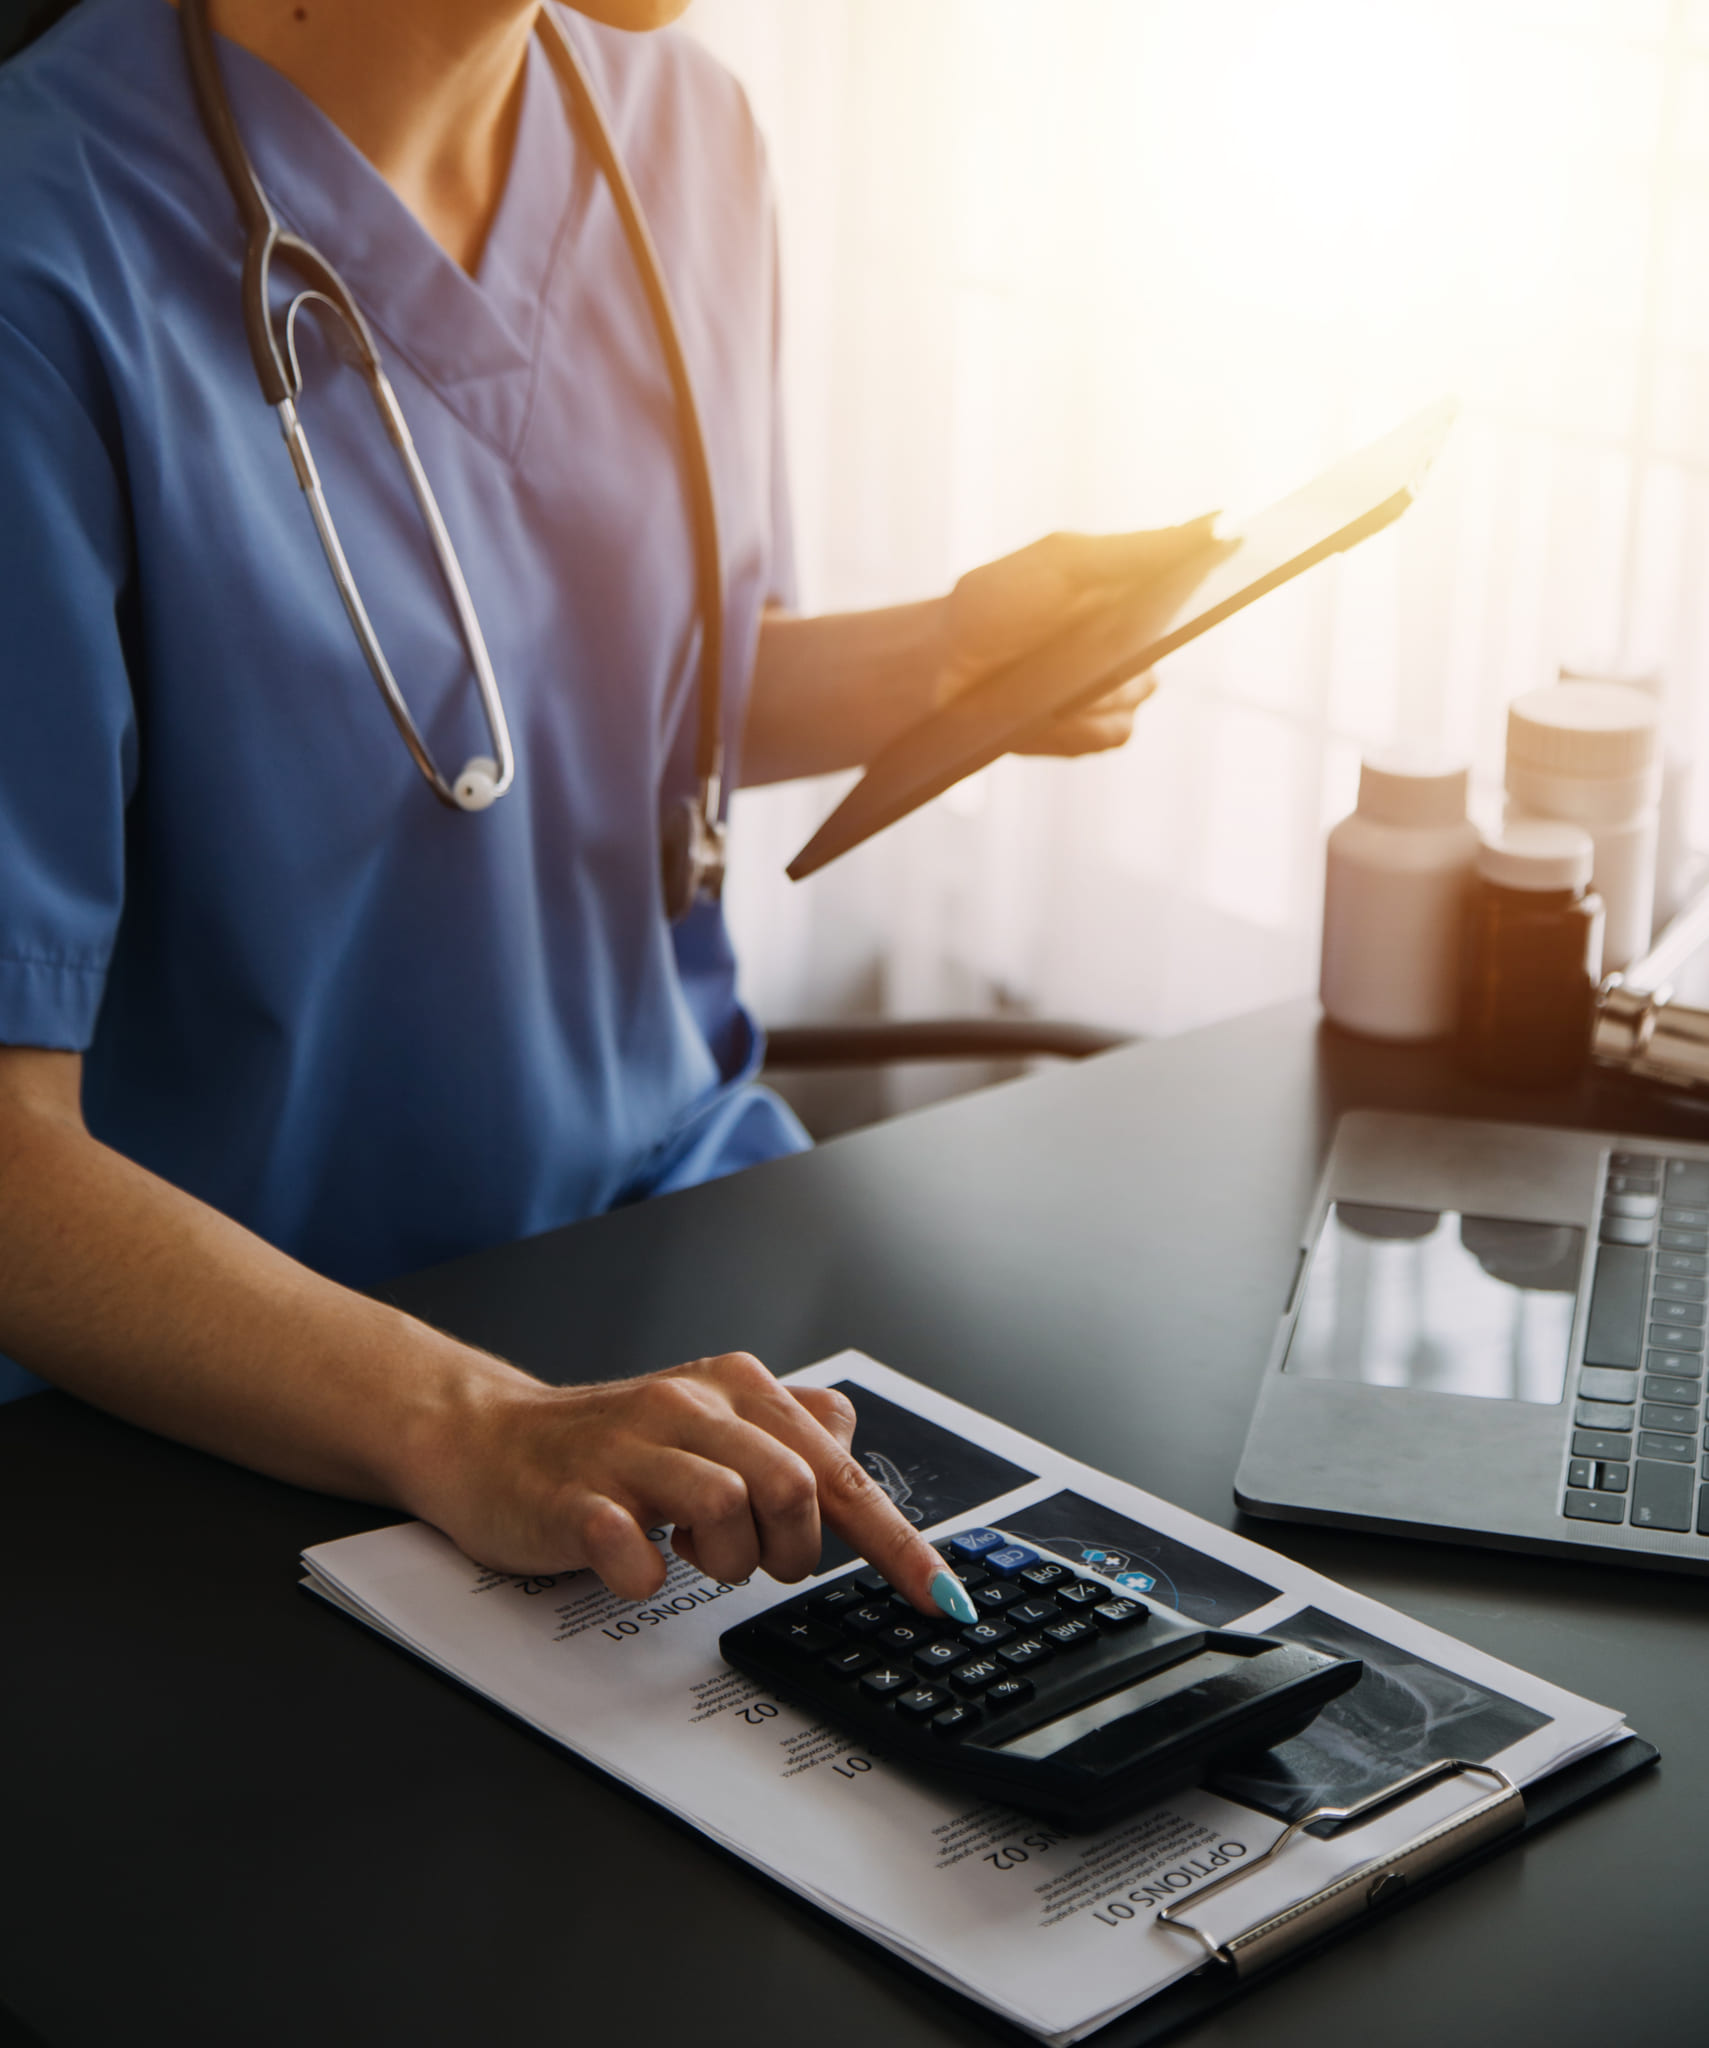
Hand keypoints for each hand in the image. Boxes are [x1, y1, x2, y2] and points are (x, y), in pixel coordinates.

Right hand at [419, 1350, 958, 1613]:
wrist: (488, 1440)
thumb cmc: (608, 1447)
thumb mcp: (708, 1422)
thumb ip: (783, 1428)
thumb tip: (845, 1436)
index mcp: (735, 1389)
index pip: (838, 1468)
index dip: (897, 1542)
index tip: (940, 1597)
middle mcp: (689, 1406)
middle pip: (794, 1484)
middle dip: (793, 1547)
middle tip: (756, 1560)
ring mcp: (628, 1451)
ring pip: (727, 1507)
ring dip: (726, 1561)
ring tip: (693, 1556)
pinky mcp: (573, 1497)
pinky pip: (632, 1547)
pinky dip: (647, 1573)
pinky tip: (639, 1566)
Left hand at [935, 516, 1223, 754]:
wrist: (938, 670)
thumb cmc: (996, 606)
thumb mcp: (1063, 563)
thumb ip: (1138, 550)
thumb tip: (1219, 523)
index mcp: (1133, 587)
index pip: (1201, 569)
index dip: (1224, 560)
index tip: (1244, 540)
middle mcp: (1138, 637)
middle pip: (1175, 633)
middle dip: (1141, 627)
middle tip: (1099, 622)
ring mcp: (1122, 689)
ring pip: (1140, 686)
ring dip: (1096, 678)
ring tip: (1044, 668)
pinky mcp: (1101, 732)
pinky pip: (1116, 727)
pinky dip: (1079, 718)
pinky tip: (1044, 707)